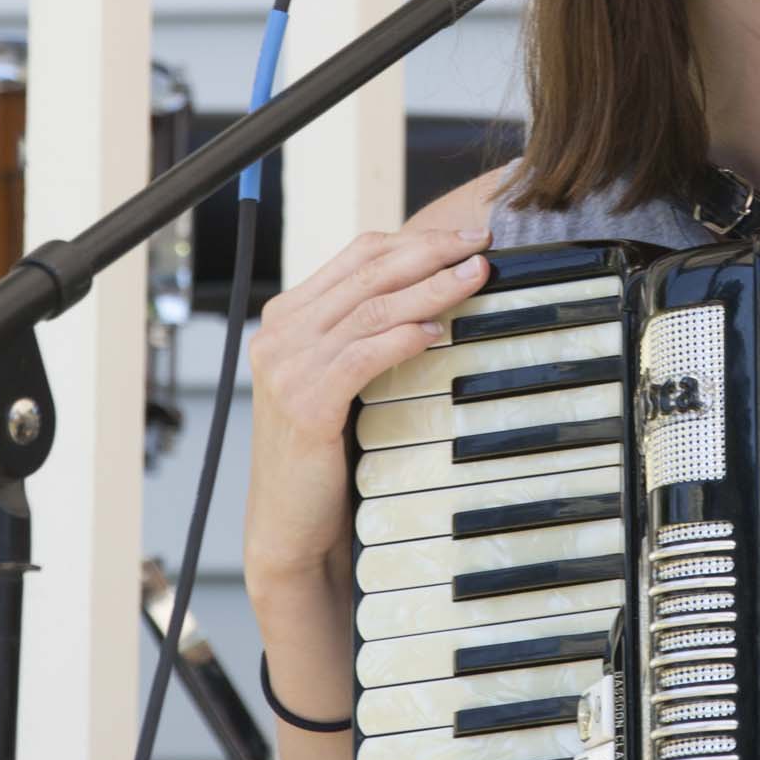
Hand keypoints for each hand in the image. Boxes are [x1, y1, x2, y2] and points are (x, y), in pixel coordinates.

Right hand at [243, 223, 492, 588]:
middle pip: (367, 274)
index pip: (356, 257)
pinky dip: (401, 339)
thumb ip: (363, 334)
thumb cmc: (325, 450)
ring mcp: (287, 368)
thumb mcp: (339, 378)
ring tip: (474, 277)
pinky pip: (361, 357)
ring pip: (370, 310)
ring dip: (430, 288)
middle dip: (430, 253)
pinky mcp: (305, 404)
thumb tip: (428, 295)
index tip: (462, 238)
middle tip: (479, 245)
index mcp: (287, 317)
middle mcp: (280, 334)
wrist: (291, 521)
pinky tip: (437, 332)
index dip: (413, 240)